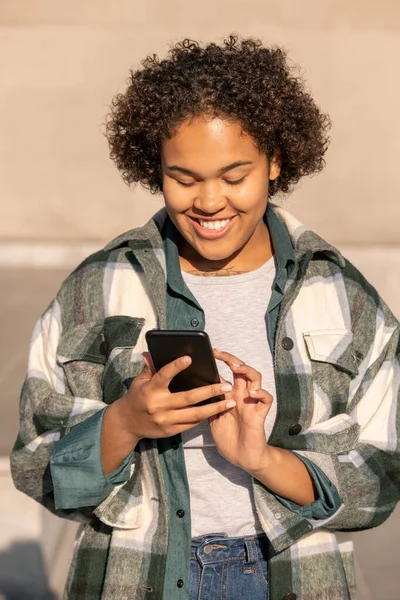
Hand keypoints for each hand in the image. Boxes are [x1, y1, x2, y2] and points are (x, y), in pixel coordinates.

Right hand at [113, 352, 234, 441]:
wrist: (127, 424)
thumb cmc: (137, 397)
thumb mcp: (140, 381)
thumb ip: (150, 368)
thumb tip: (151, 352)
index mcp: (151, 390)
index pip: (164, 376)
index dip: (176, 367)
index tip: (189, 358)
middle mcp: (159, 406)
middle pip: (189, 398)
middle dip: (210, 391)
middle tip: (226, 385)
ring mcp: (165, 420)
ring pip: (195, 414)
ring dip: (214, 408)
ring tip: (230, 402)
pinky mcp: (170, 431)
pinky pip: (191, 424)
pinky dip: (205, 417)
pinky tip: (217, 411)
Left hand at [209, 349, 272, 472]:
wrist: (242, 458)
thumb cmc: (228, 439)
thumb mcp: (212, 419)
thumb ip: (208, 404)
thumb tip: (193, 391)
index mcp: (228, 396)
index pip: (225, 374)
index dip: (218, 363)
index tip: (208, 354)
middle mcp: (240, 396)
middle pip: (240, 370)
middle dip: (231, 359)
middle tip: (220, 353)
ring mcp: (251, 403)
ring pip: (255, 378)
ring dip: (246, 370)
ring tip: (236, 368)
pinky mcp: (260, 413)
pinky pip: (266, 398)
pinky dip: (260, 392)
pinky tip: (252, 393)